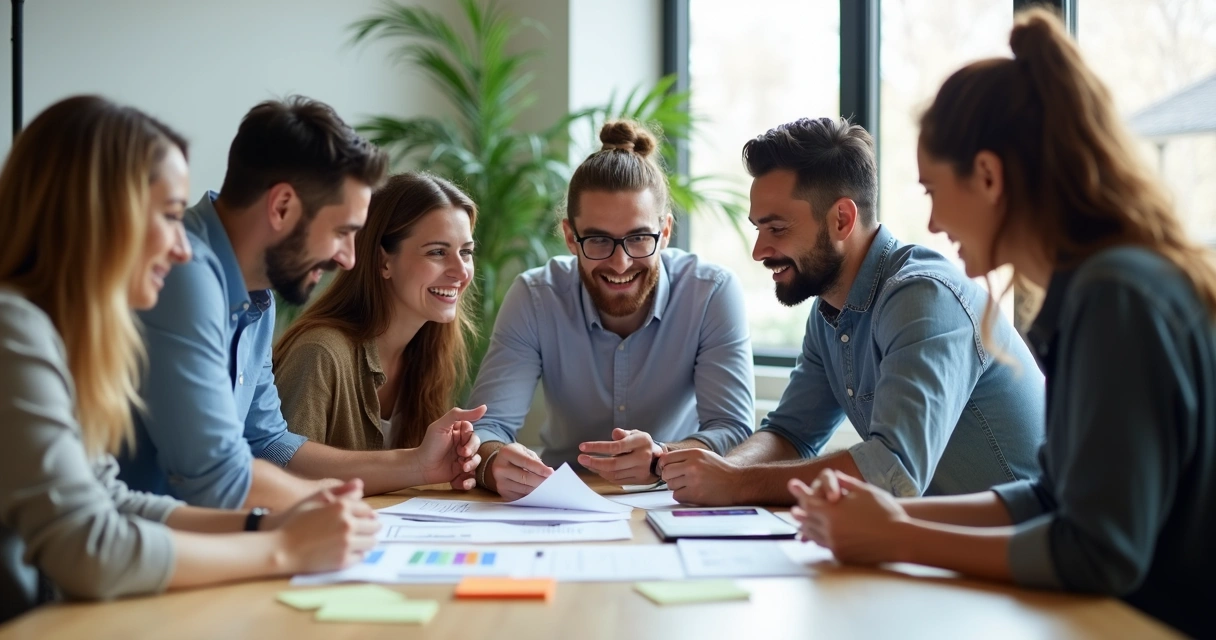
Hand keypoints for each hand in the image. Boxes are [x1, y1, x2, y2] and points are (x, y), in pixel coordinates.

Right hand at [272, 479, 380, 573]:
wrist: (281, 550)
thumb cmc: (295, 522)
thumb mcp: (314, 500)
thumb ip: (340, 491)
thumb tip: (360, 486)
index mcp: (341, 507)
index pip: (367, 509)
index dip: (364, 513)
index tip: (362, 517)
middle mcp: (347, 524)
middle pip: (374, 525)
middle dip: (370, 526)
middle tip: (363, 529)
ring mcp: (346, 544)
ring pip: (371, 542)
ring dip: (367, 540)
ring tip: (357, 540)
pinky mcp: (343, 561)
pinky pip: (362, 556)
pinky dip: (357, 553)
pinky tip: (347, 550)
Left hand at [413, 405, 486, 486]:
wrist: (421, 467)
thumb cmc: (429, 445)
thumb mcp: (441, 425)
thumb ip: (459, 414)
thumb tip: (484, 407)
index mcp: (458, 432)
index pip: (472, 432)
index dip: (469, 438)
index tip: (460, 443)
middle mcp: (462, 444)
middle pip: (477, 446)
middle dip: (471, 452)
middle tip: (462, 455)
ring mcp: (463, 459)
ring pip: (477, 461)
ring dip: (472, 465)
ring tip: (462, 469)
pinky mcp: (461, 473)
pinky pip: (472, 477)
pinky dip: (469, 481)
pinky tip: (463, 482)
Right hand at [488, 443, 552, 500]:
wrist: (499, 463)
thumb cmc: (515, 456)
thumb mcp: (524, 451)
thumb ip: (535, 461)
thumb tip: (548, 473)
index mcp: (506, 453)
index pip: (526, 462)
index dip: (540, 468)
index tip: (551, 473)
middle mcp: (500, 468)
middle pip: (525, 477)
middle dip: (541, 481)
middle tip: (553, 483)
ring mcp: (500, 482)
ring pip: (524, 489)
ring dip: (538, 490)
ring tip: (548, 488)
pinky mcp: (503, 493)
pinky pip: (521, 497)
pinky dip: (532, 496)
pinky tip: (539, 493)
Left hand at [577, 428, 661, 484]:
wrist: (659, 460)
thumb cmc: (643, 444)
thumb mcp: (636, 433)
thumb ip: (624, 433)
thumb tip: (615, 433)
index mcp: (641, 442)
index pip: (616, 446)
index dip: (598, 447)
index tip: (583, 446)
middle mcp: (642, 458)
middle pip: (614, 464)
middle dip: (594, 462)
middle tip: (581, 458)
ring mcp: (640, 471)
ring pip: (614, 474)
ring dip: (597, 469)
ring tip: (586, 463)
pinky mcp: (637, 480)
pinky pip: (617, 480)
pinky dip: (604, 475)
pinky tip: (597, 469)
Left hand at [659, 449, 741, 505]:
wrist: (737, 484)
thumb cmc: (720, 470)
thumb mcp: (704, 455)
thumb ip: (686, 457)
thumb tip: (664, 461)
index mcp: (694, 454)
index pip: (667, 458)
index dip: (664, 465)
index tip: (667, 469)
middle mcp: (692, 466)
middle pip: (666, 472)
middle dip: (669, 477)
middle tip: (678, 479)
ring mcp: (693, 480)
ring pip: (670, 485)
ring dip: (676, 487)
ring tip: (689, 486)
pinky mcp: (695, 495)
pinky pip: (676, 496)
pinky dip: (681, 496)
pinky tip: (692, 493)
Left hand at [789, 471, 906, 564]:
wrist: (900, 539)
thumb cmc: (885, 512)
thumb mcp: (865, 491)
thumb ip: (846, 483)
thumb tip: (835, 474)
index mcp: (833, 512)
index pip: (809, 502)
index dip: (801, 493)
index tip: (792, 486)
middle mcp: (830, 530)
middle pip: (808, 521)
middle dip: (800, 514)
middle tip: (793, 510)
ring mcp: (835, 545)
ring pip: (815, 535)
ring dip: (806, 528)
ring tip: (801, 524)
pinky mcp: (842, 555)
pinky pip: (826, 546)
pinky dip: (819, 540)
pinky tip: (818, 537)